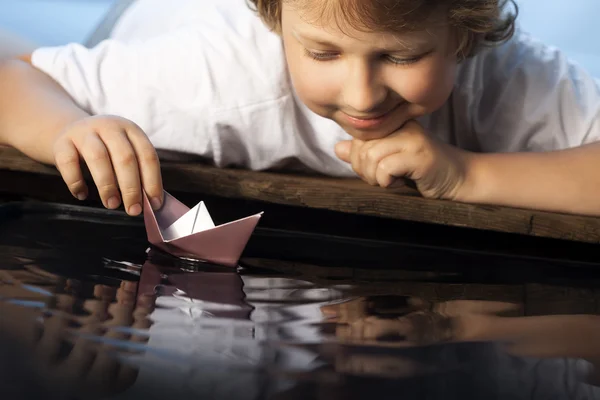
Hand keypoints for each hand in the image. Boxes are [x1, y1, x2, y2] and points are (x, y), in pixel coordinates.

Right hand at [53, 115, 162, 214]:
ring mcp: (84, 132)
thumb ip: (138, 173)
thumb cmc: (107, 150)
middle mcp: (109, 127)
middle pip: (125, 157)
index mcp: (131, 130)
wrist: (71, 131)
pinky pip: (68, 162)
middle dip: (131, 187)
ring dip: (107, 185)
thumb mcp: (124, 152)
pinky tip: (82, 195)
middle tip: (133, 210)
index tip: (154, 203)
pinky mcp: (62, 141)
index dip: (152, 181)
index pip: (147, 155)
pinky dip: (76, 181)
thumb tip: (150, 203)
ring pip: (98, 157)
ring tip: (112, 204)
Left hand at [335, 120, 471, 199]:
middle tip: (381, 178)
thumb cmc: (422, 170)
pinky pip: (385, 167)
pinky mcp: (420, 154)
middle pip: (362, 147)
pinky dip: (385, 180)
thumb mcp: (389, 160)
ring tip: (389, 180)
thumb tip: (338, 148)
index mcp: (393, 123)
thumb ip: (365, 154)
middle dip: (364, 170)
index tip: (373, 170)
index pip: (358, 137)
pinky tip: (398, 182)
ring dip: (374, 177)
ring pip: (371, 156)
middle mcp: (402, 126)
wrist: (459, 178)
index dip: (358, 158)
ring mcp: (412, 138)